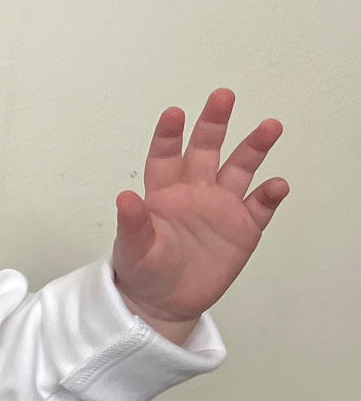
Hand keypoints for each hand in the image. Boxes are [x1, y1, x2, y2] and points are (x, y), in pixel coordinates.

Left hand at [111, 88, 287, 336]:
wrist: (165, 304)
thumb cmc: (142, 271)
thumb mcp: (131, 250)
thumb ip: (132, 224)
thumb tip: (124, 197)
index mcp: (164, 192)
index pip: (166, 157)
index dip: (169, 135)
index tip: (174, 113)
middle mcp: (195, 191)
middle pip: (206, 150)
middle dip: (214, 123)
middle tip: (223, 96)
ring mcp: (221, 208)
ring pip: (240, 169)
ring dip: (254, 148)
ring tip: (269, 126)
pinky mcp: (243, 229)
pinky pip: (260, 206)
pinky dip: (269, 195)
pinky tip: (277, 184)